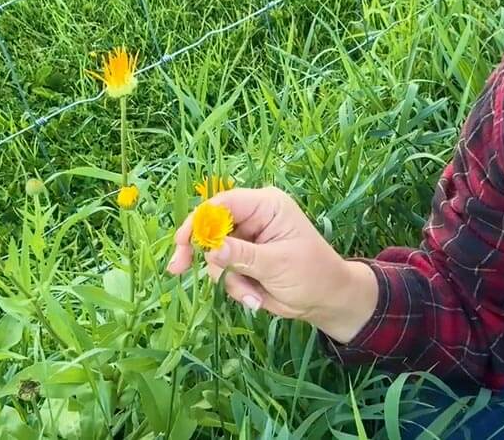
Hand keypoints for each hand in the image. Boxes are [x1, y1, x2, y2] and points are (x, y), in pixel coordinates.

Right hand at [165, 186, 377, 342]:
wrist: (326, 300)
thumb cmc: (312, 274)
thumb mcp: (278, 264)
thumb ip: (243, 256)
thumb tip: (211, 249)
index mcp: (267, 206)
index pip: (224, 203)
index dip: (199, 219)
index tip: (181, 241)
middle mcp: (253, 217)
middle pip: (210, 227)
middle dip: (203, 253)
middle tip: (177, 269)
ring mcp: (246, 239)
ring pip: (215, 255)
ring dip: (229, 279)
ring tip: (254, 295)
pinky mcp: (243, 260)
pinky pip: (223, 271)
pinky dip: (235, 287)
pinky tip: (256, 298)